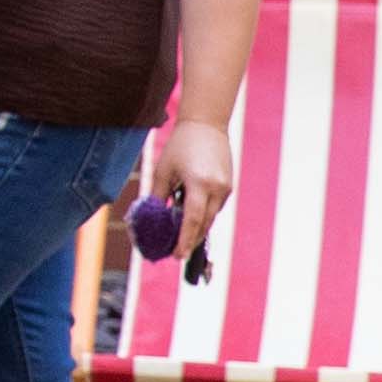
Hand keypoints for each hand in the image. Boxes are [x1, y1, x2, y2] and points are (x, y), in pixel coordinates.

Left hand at [152, 116, 238, 255]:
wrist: (207, 126)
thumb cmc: (180, 146)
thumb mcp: (163, 169)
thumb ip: (159, 195)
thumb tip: (153, 218)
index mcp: (198, 183)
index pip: (192, 220)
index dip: (184, 240)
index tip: (176, 255)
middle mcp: (216, 188)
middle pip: (204, 224)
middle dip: (190, 240)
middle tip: (177, 253)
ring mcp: (226, 188)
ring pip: (211, 218)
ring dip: (198, 229)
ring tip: (182, 240)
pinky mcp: (229, 187)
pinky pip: (215, 208)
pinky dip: (204, 216)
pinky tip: (192, 221)